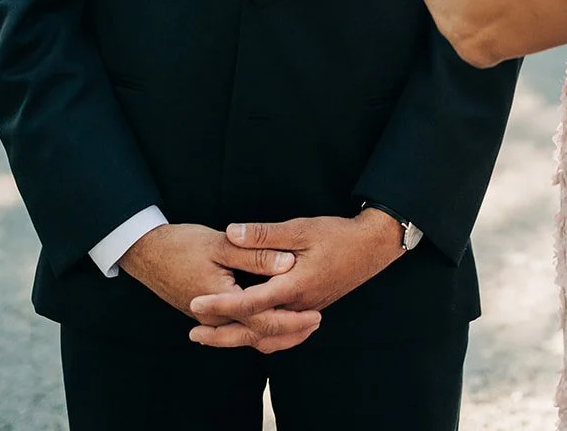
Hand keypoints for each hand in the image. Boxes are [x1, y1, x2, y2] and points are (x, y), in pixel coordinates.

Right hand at [119, 223, 319, 350]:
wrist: (147, 252)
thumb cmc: (181, 245)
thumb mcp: (220, 244)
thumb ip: (254, 254)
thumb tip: (288, 263)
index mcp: (220, 303)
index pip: (263, 319)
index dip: (292, 318)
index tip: (315, 313)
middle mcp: (214, 319)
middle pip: (258, 334)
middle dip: (289, 332)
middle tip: (316, 322)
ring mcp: (209, 319)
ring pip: (247, 334)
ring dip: (275, 332)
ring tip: (302, 324)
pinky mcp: (208, 313)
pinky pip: (238, 327)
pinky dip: (258, 326)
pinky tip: (272, 315)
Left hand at [188, 211, 401, 350]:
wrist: (371, 247)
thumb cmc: (337, 234)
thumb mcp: (300, 228)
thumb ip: (264, 235)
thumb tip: (231, 232)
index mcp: (293, 286)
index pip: (249, 303)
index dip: (219, 304)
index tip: (195, 303)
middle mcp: (298, 306)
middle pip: (254, 330)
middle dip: (222, 334)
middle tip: (194, 333)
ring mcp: (305, 312)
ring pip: (268, 337)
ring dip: (239, 338)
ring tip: (214, 337)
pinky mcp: (310, 310)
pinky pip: (282, 336)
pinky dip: (263, 339)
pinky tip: (252, 334)